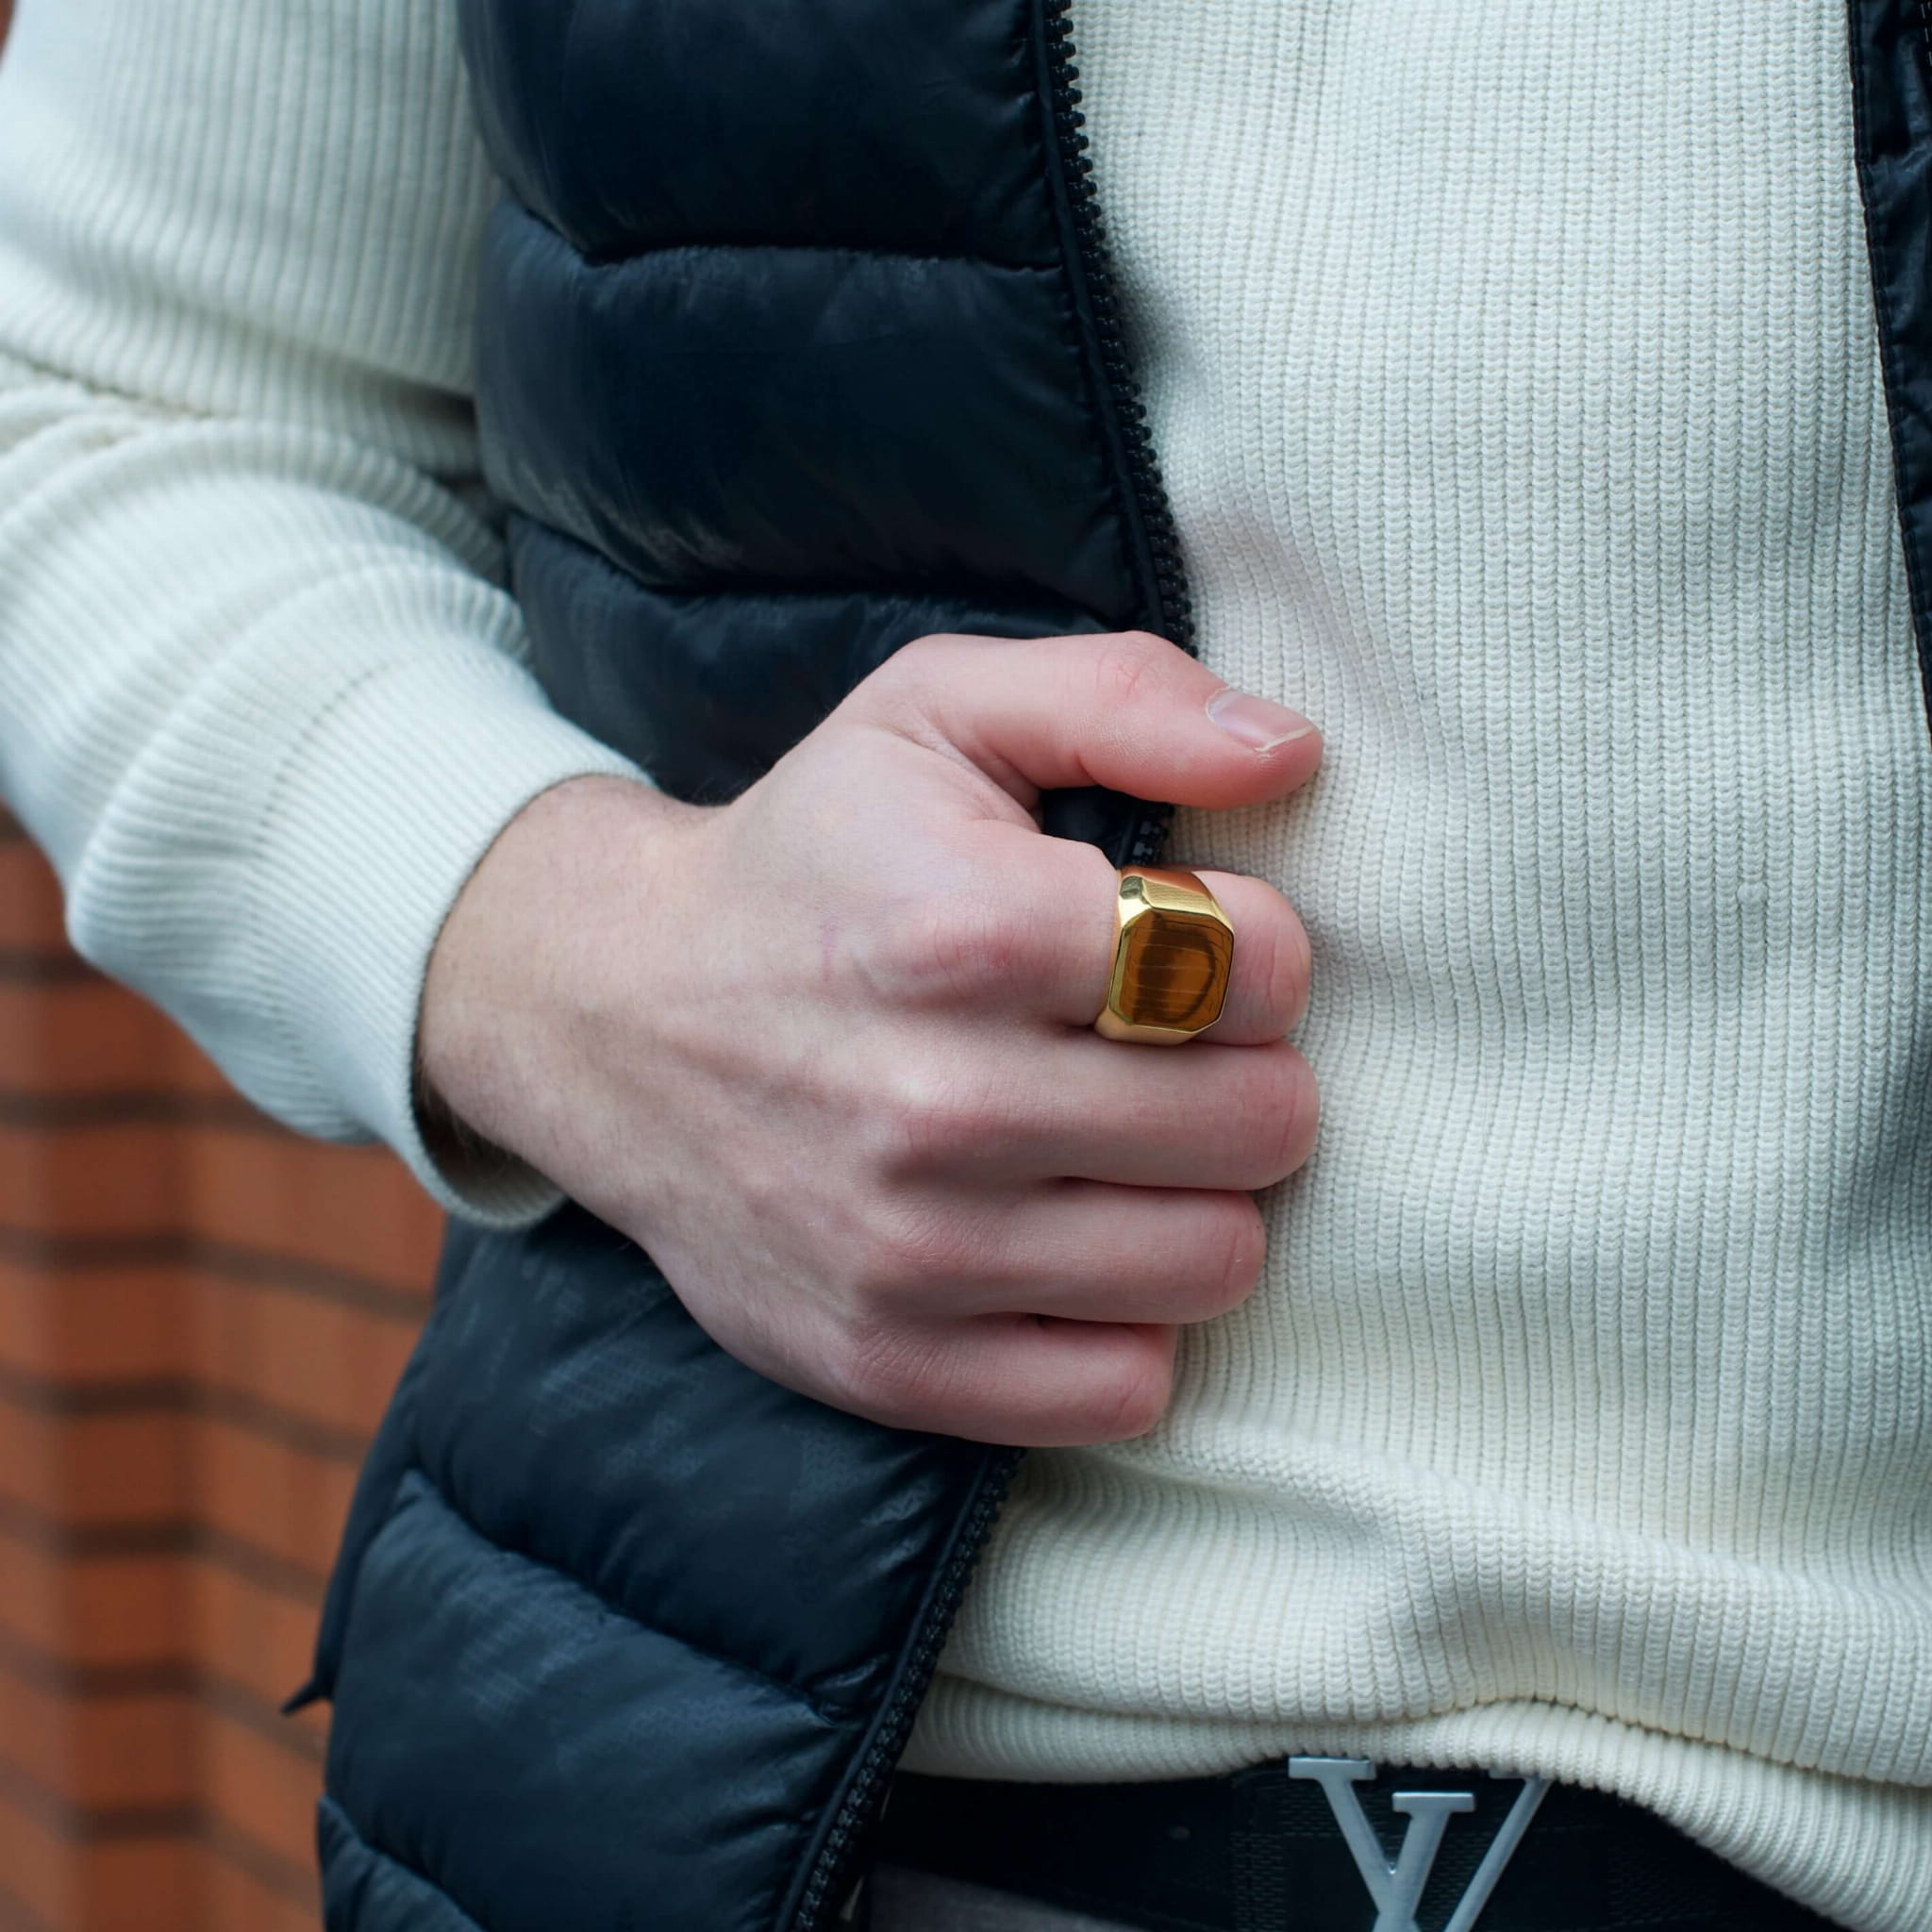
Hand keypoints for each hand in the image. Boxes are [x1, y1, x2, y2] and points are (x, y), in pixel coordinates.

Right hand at [418, 631, 1321, 1445]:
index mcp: (966, 931)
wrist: (610, 1014)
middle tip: (1168, 1047)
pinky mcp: (890, 1362)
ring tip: (1123, 1141)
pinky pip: (1124, 1388)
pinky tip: (1074, 1242)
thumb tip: (1292, 753)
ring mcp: (913, 1256)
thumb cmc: (811, 858)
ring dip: (1198, 1196)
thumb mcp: (937, 713)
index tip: (1191, 943)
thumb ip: (1123, 696)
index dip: (1260, 947)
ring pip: (1215, 1262)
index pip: (1258, 969)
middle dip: (1245, 1072)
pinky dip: (1127, 1318)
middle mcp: (939, 1106)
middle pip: (1262, 1124)